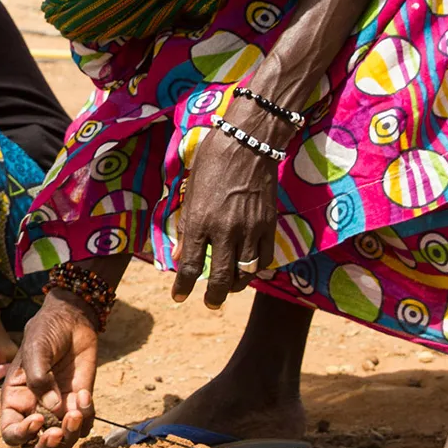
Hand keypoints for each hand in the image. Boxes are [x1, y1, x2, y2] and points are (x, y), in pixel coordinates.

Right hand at [0, 291, 100, 447]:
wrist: (73, 321)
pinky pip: (84, 426)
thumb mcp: (36, 349)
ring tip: (78, 409)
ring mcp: (58, 410)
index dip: (21, 434)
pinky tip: (84, 393)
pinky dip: (87, 415)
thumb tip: (53, 409)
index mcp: (16, 399)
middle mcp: (35, 410)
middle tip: (57, 433)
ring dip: (70, 433)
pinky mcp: (79, 405)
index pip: (11, 432)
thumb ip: (39, 377)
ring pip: (62, 443)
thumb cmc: (46, 332)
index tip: (38, 420)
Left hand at [173, 105, 283, 307]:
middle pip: (220, 278)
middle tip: (209, 303)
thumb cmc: (212, 163)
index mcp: (200, 222)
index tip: (178, 297)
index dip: (183, 287)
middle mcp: (225, 231)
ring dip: (236, 286)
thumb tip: (181, 255)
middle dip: (213, 296)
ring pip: (245, 273)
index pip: (190, 266)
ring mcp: (250, 230)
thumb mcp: (190, 193)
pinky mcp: (268, 225)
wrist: (248, 144)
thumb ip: (186, 227)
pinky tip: (249, 269)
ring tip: (228, 288)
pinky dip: (256, 269)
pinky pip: (264, 258)